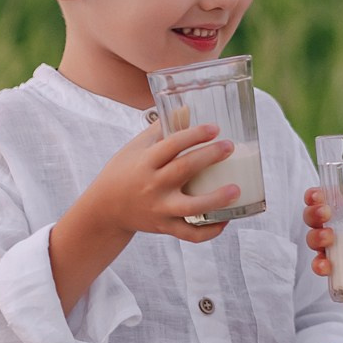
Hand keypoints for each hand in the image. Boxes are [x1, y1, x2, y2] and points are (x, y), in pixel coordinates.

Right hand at [49, 121, 241, 315]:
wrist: (105, 209)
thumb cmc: (126, 171)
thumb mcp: (137, 147)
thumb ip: (161, 129)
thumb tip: (187, 108)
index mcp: (145, 162)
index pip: (171, 144)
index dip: (194, 135)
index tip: (214, 128)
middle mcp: (152, 185)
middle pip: (183, 170)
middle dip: (209, 157)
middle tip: (230, 147)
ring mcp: (159, 208)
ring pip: (190, 207)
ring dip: (215, 199)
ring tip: (237, 190)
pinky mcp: (165, 227)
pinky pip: (190, 234)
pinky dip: (209, 231)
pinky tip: (226, 219)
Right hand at [303, 185, 342, 279]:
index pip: (320, 198)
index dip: (314, 195)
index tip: (318, 195)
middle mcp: (332, 229)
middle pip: (311, 217)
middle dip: (313, 213)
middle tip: (326, 214)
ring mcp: (330, 251)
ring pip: (311, 240)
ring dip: (316, 237)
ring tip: (329, 238)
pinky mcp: (333, 272)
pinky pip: (319, 266)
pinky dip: (320, 265)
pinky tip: (327, 267)